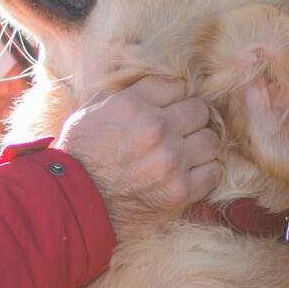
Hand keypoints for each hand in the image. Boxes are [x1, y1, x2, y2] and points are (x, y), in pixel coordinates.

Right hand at [55, 76, 218, 220]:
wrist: (74, 204)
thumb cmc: (78, 155)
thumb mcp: (90, 111)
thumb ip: (123, 94)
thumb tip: (148, 83)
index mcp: (133, 104)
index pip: (176, 86)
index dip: (171, 98)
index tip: (165, 109)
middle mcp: (157, 128)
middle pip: (199, 110)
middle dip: (189, 119)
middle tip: (178, 131)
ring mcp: (172, 160)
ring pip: (211, 140)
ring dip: (199, 145)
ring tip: (184, 153)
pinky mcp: (181, 190)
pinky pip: (213, 171)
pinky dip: (204, 171)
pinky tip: (188, 173)